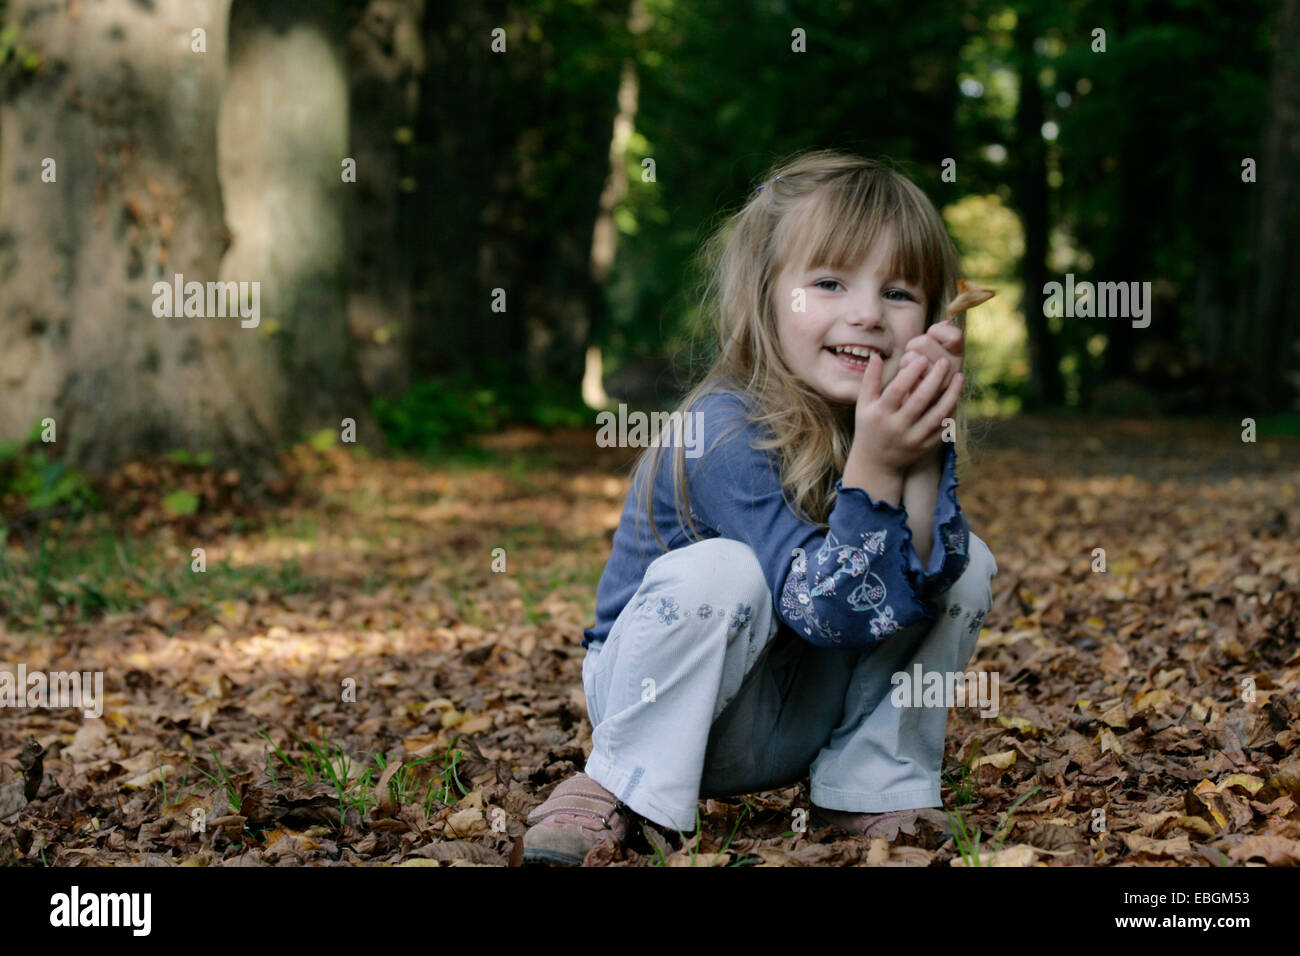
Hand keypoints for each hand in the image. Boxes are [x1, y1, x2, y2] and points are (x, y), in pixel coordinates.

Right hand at [852, 352, 963, 474]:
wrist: (876, 463)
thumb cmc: (869, 426)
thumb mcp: (864, 405)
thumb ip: (870, 380)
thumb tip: (876, 355)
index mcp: (880, 414)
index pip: (897, 390)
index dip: (910, 373)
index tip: (922, 358)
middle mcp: (897, 428)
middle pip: (920, 400)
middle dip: (934, 379)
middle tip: (944, 361)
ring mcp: (913, 438)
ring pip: (937, 415)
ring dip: (951, 395)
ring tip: (959, 377)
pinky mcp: (926, 446)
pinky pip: (943, 427)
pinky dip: (952, 411)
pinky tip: (956, 396)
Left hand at [898, 320, 963, 393]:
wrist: (917, 402)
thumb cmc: (925, 368)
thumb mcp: (937, 348)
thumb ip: (943, 333)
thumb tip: (948, 321)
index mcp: (959, 356)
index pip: (955, 335)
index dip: (938, 330)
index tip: (932, 337)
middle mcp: (954, 370)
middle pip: (925, 341)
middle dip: (915, 343)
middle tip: (916, 355)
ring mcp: (939, 384)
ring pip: (914, 355)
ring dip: (908, 356)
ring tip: (912, 366)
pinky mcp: (923, 393)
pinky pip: (908, 368)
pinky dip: (904, 367)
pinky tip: (907, 375)